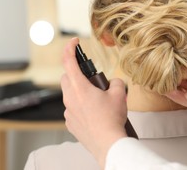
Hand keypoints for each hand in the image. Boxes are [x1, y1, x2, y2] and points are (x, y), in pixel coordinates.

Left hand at [61, 37, 127, 166]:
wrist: (108, 143)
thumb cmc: (111, 119)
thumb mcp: (119, 93)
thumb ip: (115, 82)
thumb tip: (112, 83)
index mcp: (79, 87)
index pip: (69, 61)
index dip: (70, 48)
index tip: (73, 42)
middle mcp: (70, 98)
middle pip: (67, 78)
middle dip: (76, 73)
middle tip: (91, 79)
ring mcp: (68, 112)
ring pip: (70, 94)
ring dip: (79, 91)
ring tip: (97, 99)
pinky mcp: (70, 123)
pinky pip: (72, 109)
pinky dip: (80, 106)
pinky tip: (94, 113)